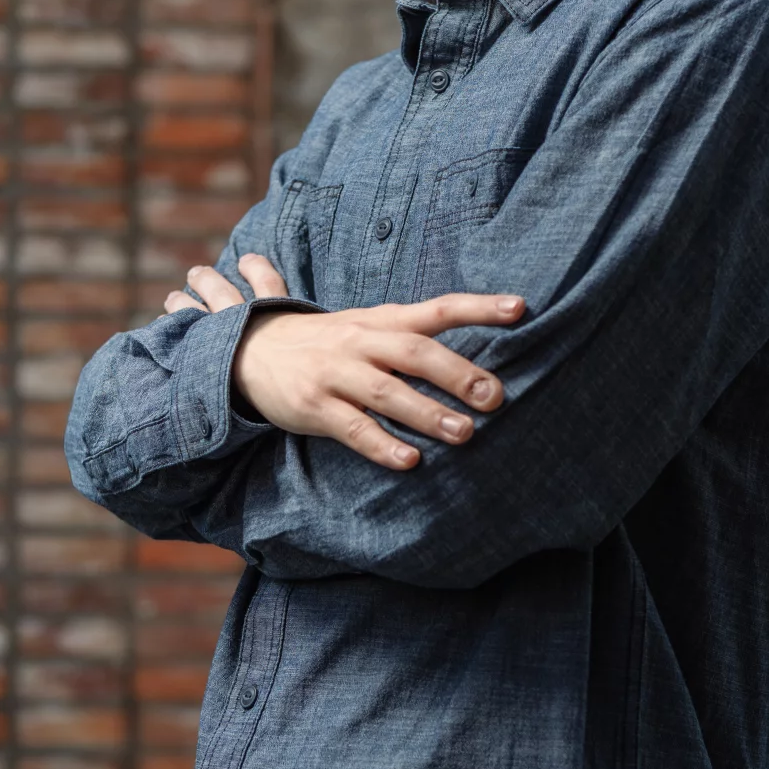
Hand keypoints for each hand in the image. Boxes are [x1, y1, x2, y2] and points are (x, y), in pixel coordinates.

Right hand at [163, 255, 523, 470]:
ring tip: (466, 434)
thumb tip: (473, 327)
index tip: (520, 308)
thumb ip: (416, 328)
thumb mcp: (367, 324)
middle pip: (415, 352)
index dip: (478, 307)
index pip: (437, 309)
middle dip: (458, 373)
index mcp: (380, 319)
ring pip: (387, 392)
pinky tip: (410, 461)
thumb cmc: (326, 341)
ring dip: (427, 413)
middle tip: (496, 396)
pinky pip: (352, 428)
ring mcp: (336, 374)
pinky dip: (381, 444)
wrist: (248, 349)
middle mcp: (361, 341)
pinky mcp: (313, 407)